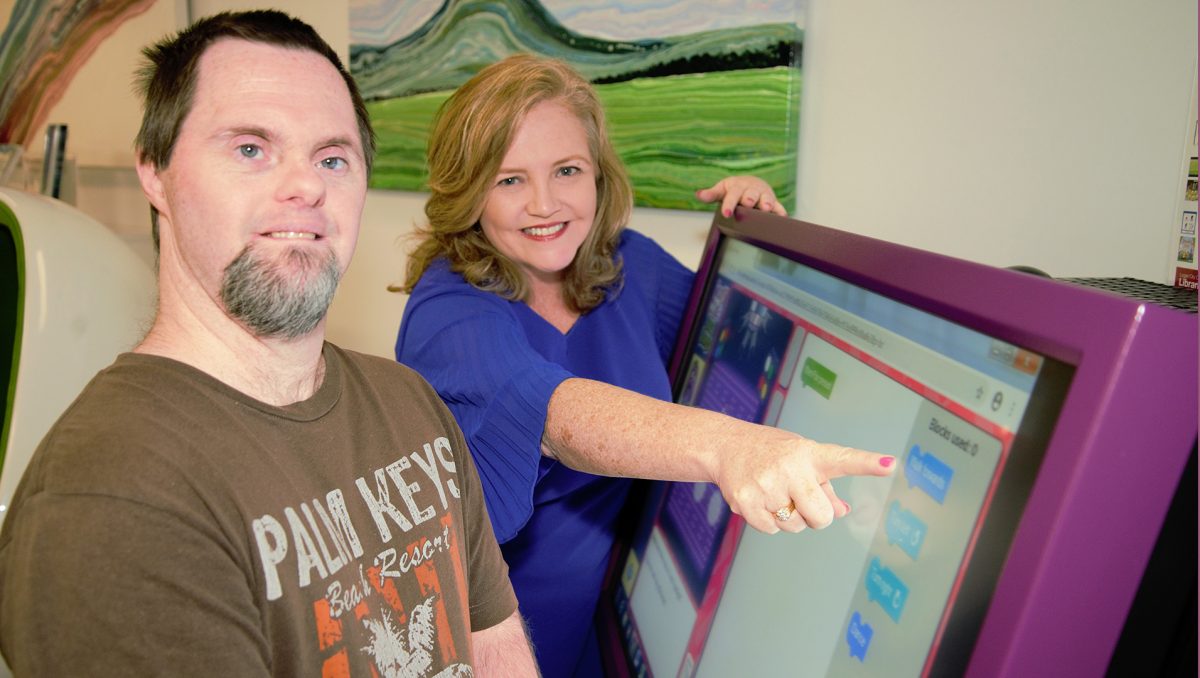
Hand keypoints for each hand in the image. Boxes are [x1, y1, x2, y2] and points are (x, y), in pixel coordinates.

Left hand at [695, 175, 787, 217]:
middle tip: (748, 204)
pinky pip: (778, 206)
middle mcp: (751, 189)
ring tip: (766, 209)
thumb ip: (711, 194)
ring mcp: (763, 195)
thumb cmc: (735, 189)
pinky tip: (782, 217)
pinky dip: (780, 211)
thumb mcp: (723, 189)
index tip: (726, 213)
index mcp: (738, 186)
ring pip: (766, 198)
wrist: (751, 182)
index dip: (729, 203)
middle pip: (751, 194)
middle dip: (750, 199)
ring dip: (766, 202)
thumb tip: (698, 195)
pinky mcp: (773, 201)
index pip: (732, 194)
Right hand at [711, 424, 894, 534]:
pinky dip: (770, 521)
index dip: (868, 463)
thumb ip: (825, 485)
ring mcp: (766, 485)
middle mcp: (789, 467)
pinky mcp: (746, 502)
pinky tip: (760, 499)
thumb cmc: (773, 452)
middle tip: (801, 500)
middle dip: (816, 516)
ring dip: (790, 518)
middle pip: (822, 517)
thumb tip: (841, 511)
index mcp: (809, 453)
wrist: (725, 445)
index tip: (891, 464)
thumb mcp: (802, 458)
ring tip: (774, 492)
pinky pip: (772, 530)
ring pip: (796, 527)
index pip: (843, 459)